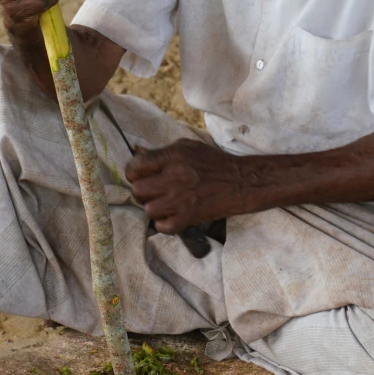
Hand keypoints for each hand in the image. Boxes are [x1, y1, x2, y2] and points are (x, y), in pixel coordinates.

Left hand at [126, 140, 244, 233]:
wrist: (239, 182)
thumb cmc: (213, 162)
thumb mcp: (188, 147)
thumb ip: (164, 153)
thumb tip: (140, 159)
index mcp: (172, 157)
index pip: (136, 166)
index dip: (133, 173)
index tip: (139, 176)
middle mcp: (174, 178)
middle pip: (138, 190)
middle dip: (142, 191)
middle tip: (152, 191)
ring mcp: (180, 199)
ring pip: (148, 210)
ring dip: (153, 208)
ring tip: (163, 204)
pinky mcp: (189, 217)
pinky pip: (162, 227)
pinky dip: (163, 224)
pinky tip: (170, 217)